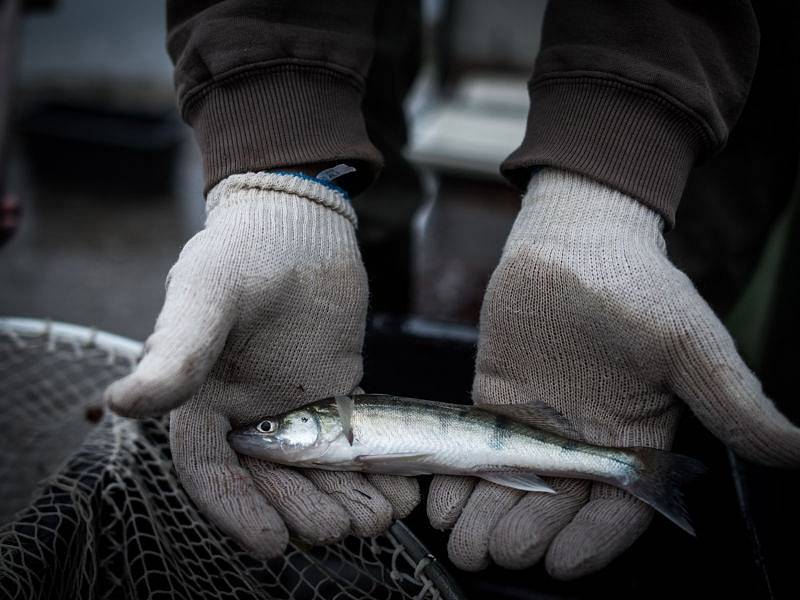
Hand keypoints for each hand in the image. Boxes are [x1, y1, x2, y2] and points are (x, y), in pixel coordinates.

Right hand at [106, 172, 418, 556]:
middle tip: (337, 530)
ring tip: (376, 520)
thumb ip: (175, 352)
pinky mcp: (334, 390)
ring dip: (342, 497)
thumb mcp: (205, 296)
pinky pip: (352, 439)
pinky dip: (373, 467)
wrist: (297, 220)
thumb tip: (120, 404)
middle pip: (272, 479)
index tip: (273, 542)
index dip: (239, 510)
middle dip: (303, 508)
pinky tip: (400, 490)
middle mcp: (246, 410)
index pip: (213, 470)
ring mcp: (293, 404)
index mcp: (202, 398)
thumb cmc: (239, 250)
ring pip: (316, 468)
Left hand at [427, 168, 799, 578]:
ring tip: (462, 541)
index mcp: (636, 438)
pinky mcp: (499, 401)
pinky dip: (460, 478)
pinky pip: (478, 451)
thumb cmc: (638, 284)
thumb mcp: (689, 344)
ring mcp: (540, 423)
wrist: (575, 237)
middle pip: (558, 507)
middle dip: (529, 534)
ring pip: (514, 487)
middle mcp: (587, 440)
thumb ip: (731, 401)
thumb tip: (795, 446)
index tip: (561, 563)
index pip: (618, 509)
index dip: (592, 541)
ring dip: (487, 517)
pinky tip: (440, 500)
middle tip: (497, 552)